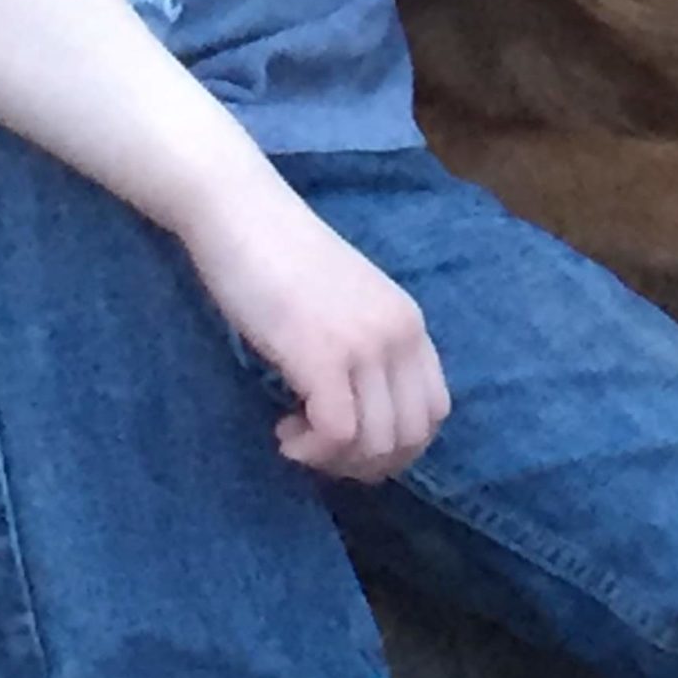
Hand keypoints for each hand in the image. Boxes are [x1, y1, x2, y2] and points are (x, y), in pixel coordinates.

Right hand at [174, 164, 450, 482]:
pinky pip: (338, 433)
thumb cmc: (281, 260)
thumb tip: (362, 420)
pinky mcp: (322, 354)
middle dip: (364, 463)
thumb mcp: (347, 307)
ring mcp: (364, 344)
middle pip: (411, 437)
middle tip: (319, 447)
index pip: (434, 411)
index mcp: (410, 323)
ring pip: (378, 444)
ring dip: (334, 459)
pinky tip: (285, 431)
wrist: (243, 214)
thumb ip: (367, 349)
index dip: (394, 445)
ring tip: (296, 435)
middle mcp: (399, 334)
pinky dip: (311, 449)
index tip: (347, 439)